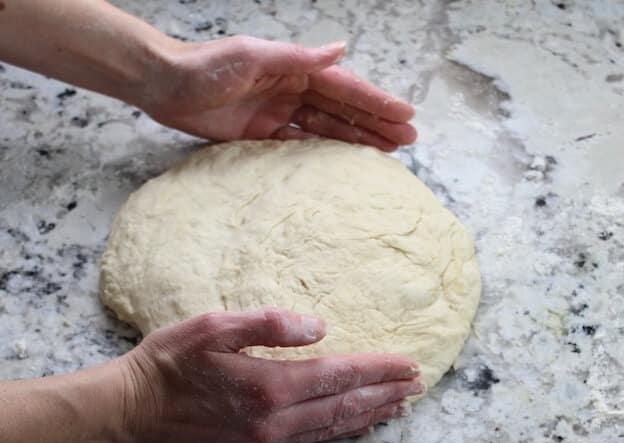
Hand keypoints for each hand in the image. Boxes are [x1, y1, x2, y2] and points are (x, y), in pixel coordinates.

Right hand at [117, 308, 424, 442]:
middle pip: (344, 405)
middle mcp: (275, 418)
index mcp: (269, 384)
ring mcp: (266, 438)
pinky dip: (340, 430)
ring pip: (332, 427)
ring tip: (399, 406)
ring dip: (369, 414)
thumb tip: (319, 327)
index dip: (377, 369)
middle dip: (384, 393)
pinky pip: (311, 439)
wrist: (131, 408)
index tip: (409, 364)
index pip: (339, 375)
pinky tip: (354, 426)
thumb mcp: (213, 326)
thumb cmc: (168, 361)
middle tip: (418, 386)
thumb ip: (269, 324)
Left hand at [145, 36, 416, 151]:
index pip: (344, 88)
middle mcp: (292, 91)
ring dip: (355, 139)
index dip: (375, 103)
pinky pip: (300, 145)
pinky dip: (322, 152)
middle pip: (342, 110)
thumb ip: (296, 57)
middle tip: (407, 141)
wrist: (166, 86)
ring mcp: (279, 115)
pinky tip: (343, 162)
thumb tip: (340, 49)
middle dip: (375, 124)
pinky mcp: (262, 135)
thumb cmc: (206, 66)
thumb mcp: (253, 55)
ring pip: (326, 129)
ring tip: (387, 152)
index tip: (405, 115)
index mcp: (294, 70)